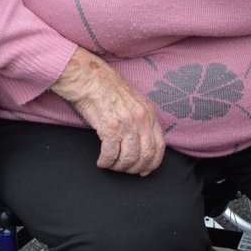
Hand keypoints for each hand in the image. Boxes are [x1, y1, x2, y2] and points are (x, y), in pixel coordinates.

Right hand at [51, 47, 165, 175]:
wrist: (91, 79)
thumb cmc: (110, 91)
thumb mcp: (135, 103)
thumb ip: (142, 121)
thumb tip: (144, 143)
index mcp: (149, 113)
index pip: (159, 146)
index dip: (153, 163)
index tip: (144, 171)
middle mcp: (141, 119)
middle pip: (145, 155)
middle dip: (134, 168)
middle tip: (124, 170)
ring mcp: (127, 123)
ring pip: (129, 158)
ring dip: (119, 167)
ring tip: (111, 164)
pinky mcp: (109, 127)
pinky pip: (111, 154)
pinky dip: (106, 162)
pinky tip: (101, 161)